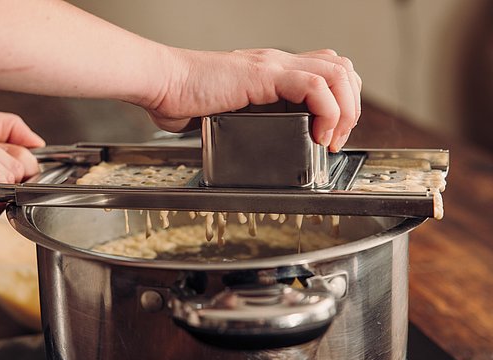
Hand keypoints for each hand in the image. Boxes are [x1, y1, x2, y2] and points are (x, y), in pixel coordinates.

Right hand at [146, 48, 361, 151]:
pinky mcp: (265, 75)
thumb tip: (240, 142)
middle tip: (335, 138)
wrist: (162, 84)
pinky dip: (327, 112)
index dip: (340, 102)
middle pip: (342, 69)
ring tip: (330, 139)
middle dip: (351, 107)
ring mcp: (273, 66)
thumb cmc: (182, 99)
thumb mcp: (223, 113)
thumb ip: (240, 122)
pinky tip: (317, 134)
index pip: (327, 72)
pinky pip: (316, 86)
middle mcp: (278, 63)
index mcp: (271, 72)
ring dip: (345, 111)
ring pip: (337, 74)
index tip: (330, 135)